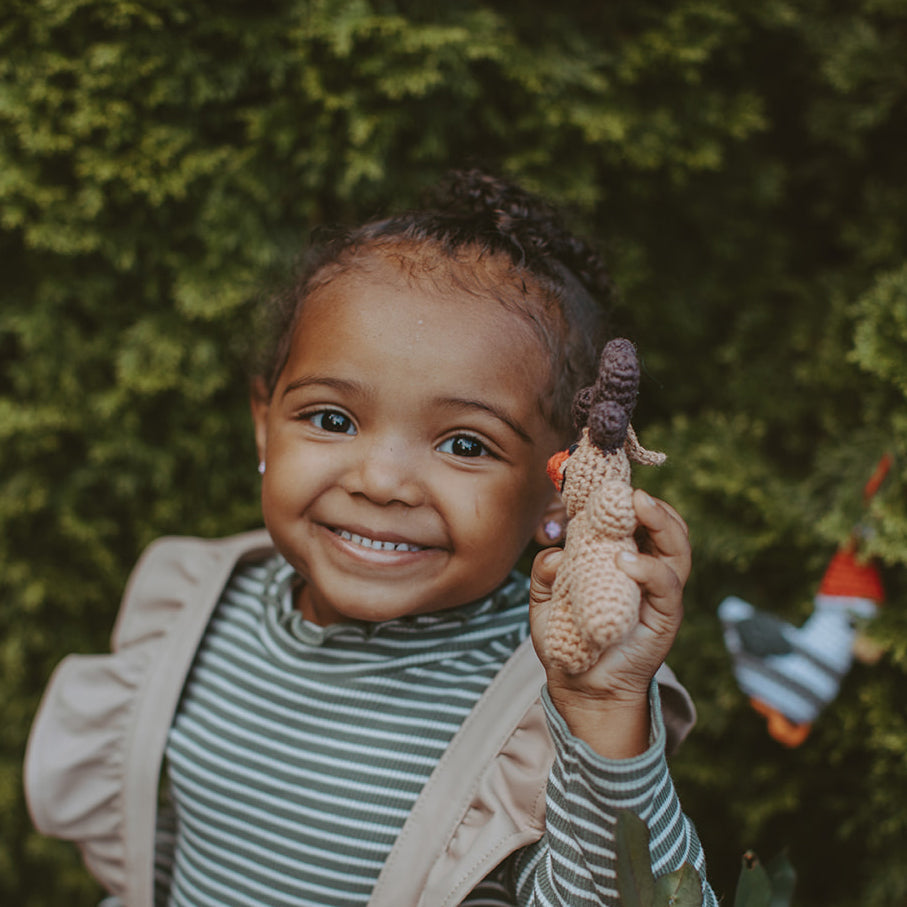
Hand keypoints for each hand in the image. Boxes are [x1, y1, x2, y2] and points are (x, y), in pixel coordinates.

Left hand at [529, 489, 690, 756]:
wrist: (579, 686)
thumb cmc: (567, 637)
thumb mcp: (546, 600)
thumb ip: (546, 573)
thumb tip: (554, 554)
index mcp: (624, 558)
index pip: (638, 520)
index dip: (629, 498)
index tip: (608, 482)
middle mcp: (647, 571)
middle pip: (668, 527)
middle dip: (654, 504)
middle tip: (630, 491)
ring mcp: (659, 594)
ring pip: (677, 549)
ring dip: (662, 523)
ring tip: (639, 507)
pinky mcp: (664, 618)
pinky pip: (666, 586)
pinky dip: (649, 568)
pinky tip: (626, 561)